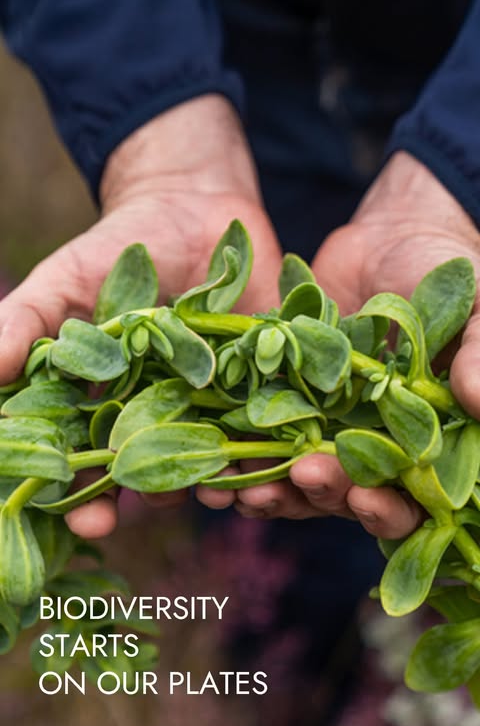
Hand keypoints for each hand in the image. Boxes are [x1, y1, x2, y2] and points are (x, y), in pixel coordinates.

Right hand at [0, 95, 281, 537]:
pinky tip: (264, 466)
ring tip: (216, 499)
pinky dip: (266, 450)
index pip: (90, 464)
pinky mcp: (260, 386)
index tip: (89, 518)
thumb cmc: (117, 246)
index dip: (86, 495)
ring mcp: (208, 405)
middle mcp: (157, 415)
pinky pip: (265, 428)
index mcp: (106, 403)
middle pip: (147, 474)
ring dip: (211, 486)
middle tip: (134, 519)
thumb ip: (22, 325)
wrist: (193, 206)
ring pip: (209, 461)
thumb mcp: (64, 281)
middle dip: (138, 500)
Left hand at [198, 152, 479, 538]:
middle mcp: (372, 443)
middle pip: (344, 493)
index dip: (386, 509)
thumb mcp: (476, 315)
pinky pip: (259, 432)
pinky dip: (237, 450)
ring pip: (295, 472)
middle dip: (320, 493)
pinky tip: (213, 465)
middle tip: (299, 478)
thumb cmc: (452, 275)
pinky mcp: (284, 395)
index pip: (407, 498)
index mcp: (422, 442)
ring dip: (271, 487)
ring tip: (241, 490)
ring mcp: (325, 422)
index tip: (362, 499)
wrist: (397, 232)